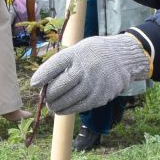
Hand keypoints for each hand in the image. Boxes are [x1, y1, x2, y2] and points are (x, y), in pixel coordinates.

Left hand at [30, 33, 149, 114]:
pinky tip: (63, 109)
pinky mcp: (100, 97)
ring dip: (56, 105)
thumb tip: (43, 83)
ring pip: (68, 100)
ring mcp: (93, 84)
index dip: (42, 76)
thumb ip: (63, 63)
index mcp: (77, 54)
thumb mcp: (79, 49)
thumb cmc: (95, 53)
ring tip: (52, 106)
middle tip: (45, 98)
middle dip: (48, 95)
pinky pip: (79, 107)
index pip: (54, 66)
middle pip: (59, 87)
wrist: (124, 58)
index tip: (34, 84)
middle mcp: (85, 69)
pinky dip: (68, 110)